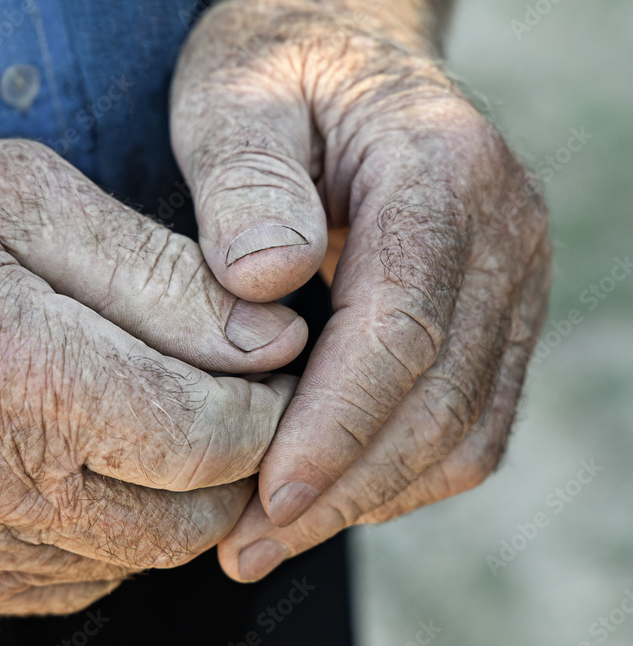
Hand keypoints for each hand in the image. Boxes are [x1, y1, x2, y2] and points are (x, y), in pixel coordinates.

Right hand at [0, 136, 308, 612]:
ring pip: (134, 557)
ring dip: (167, 494)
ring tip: (136, 413)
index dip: (266, 402)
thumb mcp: (20, 193)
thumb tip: (271, 342)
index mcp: (8, 370)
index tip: (266, 360)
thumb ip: (160, 275)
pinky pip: (69, 580)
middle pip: (185, 517)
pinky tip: (70, 457)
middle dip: (232, 457)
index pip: (208, 435)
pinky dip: (100, 526)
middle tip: (219, 388)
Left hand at [170, 1, 551, 579]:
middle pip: (441, 399)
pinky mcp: (495, 315)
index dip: (335, 428)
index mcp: (441, 169)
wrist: (344, 52)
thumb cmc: (278, 72)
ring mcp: (511, 279)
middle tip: (245, 548)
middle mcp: (503, 230)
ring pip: (466, 430)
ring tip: (271, 538)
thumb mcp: (237, 96)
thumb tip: (266, 281)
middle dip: (343, 490)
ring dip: (371, 498)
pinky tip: (326, 493)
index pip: (403, 328)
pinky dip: (400, 473)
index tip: (264, 499)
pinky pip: (470, 421)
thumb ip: (246, 179)